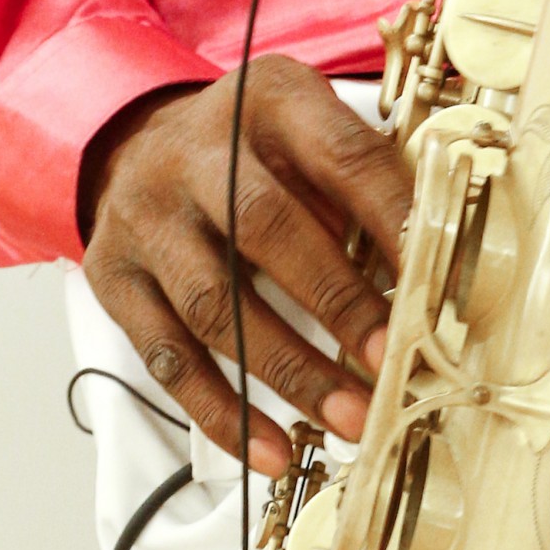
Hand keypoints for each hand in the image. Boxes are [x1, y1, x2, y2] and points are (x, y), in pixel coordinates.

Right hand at [80, 59, 412, 473]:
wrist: (135, 143)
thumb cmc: (249, 147)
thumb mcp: (305, 125)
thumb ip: (357, 178)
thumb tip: (431, 264)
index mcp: (268, 101)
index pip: (341, 155)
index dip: (391, 218)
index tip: (434, 280)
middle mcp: (196, 153)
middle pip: (266, 227)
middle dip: (337, 301)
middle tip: (389, 361)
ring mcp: (148, 217)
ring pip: (216, 304)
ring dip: (288, 370)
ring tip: (346, 419)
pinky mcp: (115, 279)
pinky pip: (168, 358)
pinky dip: (221, 412)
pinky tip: (270, 448)